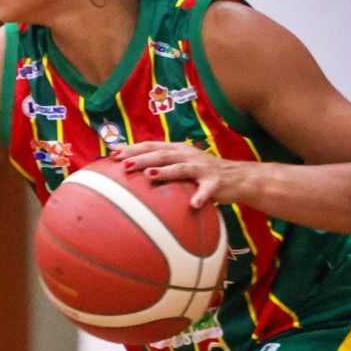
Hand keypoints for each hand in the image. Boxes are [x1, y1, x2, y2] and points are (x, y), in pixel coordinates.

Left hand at [115, 140, 248, 210]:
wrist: (238, 178)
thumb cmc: (202, 174)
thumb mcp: (181, 165)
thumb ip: (161, 166)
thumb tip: (131, 173)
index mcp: (177, 150)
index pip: (151, 146)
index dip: (133, 148)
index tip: (112, 153)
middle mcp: (188, 155)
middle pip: (162, 155)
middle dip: (142, 158)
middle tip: (124, 164)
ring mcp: (202, 168)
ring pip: (181, 168)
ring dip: (165, 171)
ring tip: (149, 175)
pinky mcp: (216, 183)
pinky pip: (207, 190)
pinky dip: (201, 197)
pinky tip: (193, 204)